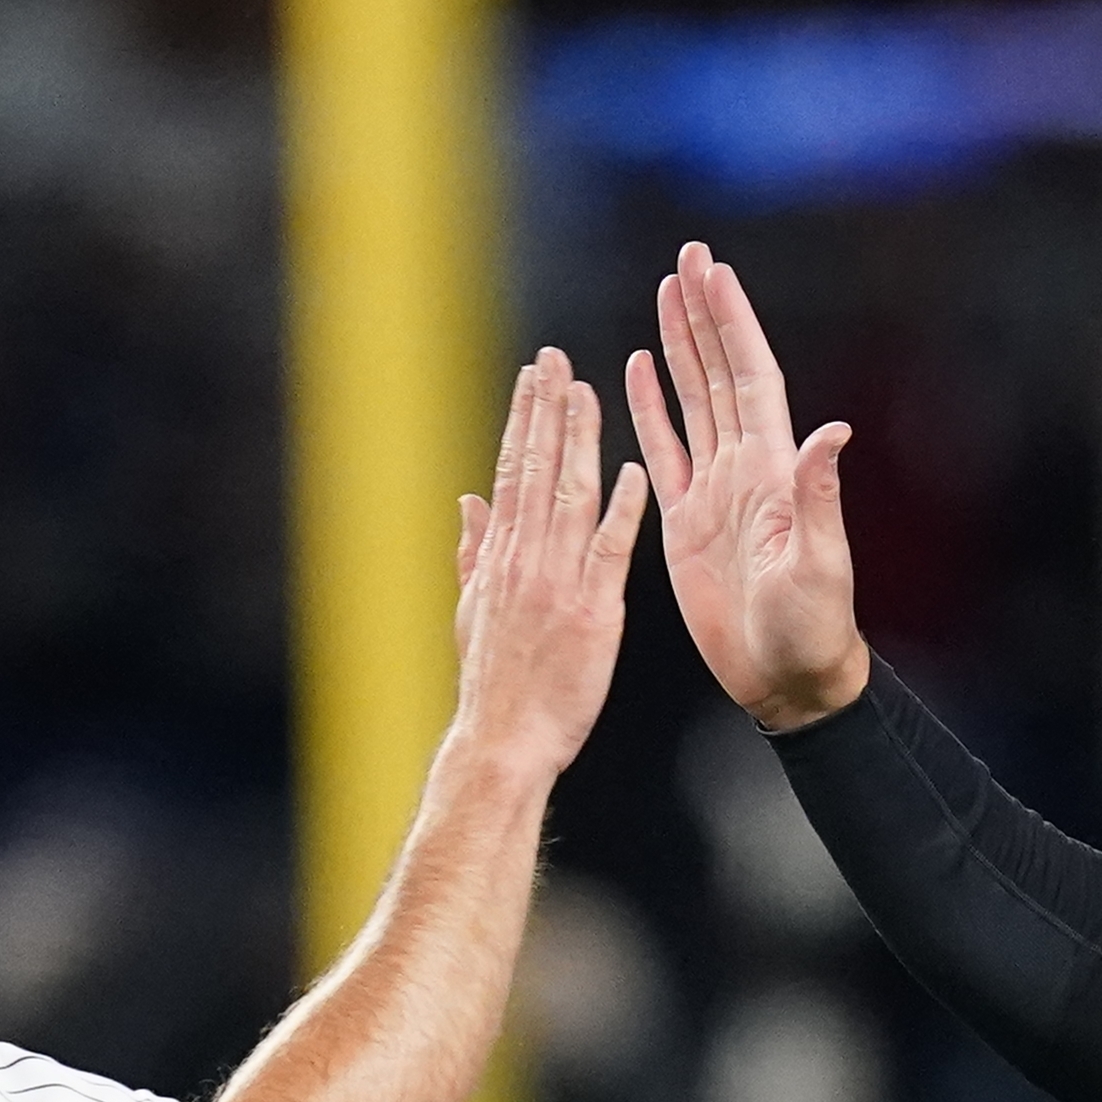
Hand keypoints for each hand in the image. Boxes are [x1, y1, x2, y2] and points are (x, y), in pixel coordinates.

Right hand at [448, 347, 649, 778]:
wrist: (504, 741)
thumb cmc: (494, 686)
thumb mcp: (471, 613)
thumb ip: (474, 554)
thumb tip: (468, 504)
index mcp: (501, 558)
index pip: (513, 473)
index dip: (524, 420)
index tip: (533, 376)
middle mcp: (525, 561)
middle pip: (536, 471)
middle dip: (546, 411)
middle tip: (556, 360)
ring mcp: (557, 584)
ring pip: (568, 498)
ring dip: (578, 442)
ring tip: (587, 392)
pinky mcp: (591, 613)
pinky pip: (608, 552)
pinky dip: (620, 510)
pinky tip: (633, 472)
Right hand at [625, 242, 868, 730]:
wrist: (787, 678)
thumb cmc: (812, 628)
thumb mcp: (819, 563)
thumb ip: (818, 497)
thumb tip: (831, 432)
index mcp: (772, 469)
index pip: (750, 376)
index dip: (733, 323)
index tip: (715, 272)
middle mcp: (744, 468)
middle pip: (720, 372)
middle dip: (704, 314)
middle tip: (687, 258)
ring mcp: (714, 491)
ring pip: (692, 401)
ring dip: (679, 348)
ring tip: (664, 294)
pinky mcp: (684, 522)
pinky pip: (663, 451)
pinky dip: (650, 409)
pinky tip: (637, 370)